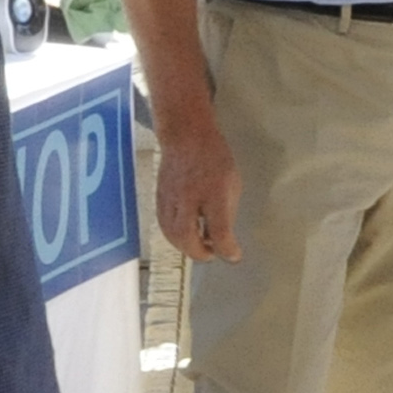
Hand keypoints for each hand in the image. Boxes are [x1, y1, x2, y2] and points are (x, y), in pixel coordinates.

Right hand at [154, 115, 241, 261]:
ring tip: (198, 246)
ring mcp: (170, 198)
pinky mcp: (159, 198)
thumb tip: (222, 233)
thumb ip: (227, 210)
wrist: (185, 137)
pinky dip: (174, 236)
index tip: (234, 256)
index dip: (227, 248)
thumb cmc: (215, 157)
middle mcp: (189, 197)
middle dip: (199, 252)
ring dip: (185, 246)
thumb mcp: (232, 183)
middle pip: (186, 236)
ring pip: (171, 233)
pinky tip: (183, 235)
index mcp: (214, 192)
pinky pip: (163, 224)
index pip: (219, 229)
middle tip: (212, 254)